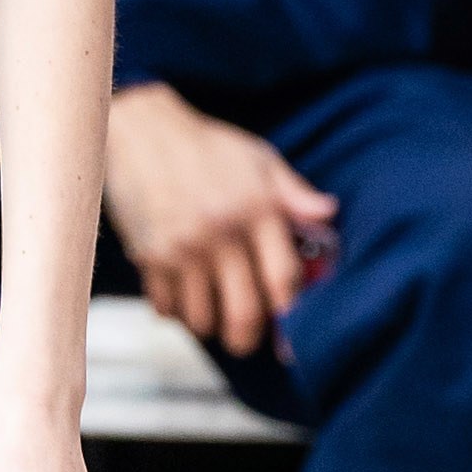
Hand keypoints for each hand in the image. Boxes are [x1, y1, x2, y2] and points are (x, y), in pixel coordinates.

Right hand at [102, 81, 336, 358]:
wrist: (142, 132)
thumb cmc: (207, 146)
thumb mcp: (259, 159)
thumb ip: (295, 193)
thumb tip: (328, 213)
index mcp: (257, 210)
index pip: (284, 280)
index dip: (290, 312)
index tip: (286, 324)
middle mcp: (222, 234)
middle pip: (244, 314)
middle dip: (248, 338)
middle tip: (245, 338)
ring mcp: (183, 249)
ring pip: (202, 319)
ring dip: (209, 324)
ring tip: (210, 311)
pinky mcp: (149, 256)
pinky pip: (166, 307)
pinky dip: (176, 310)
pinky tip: (181, 294)